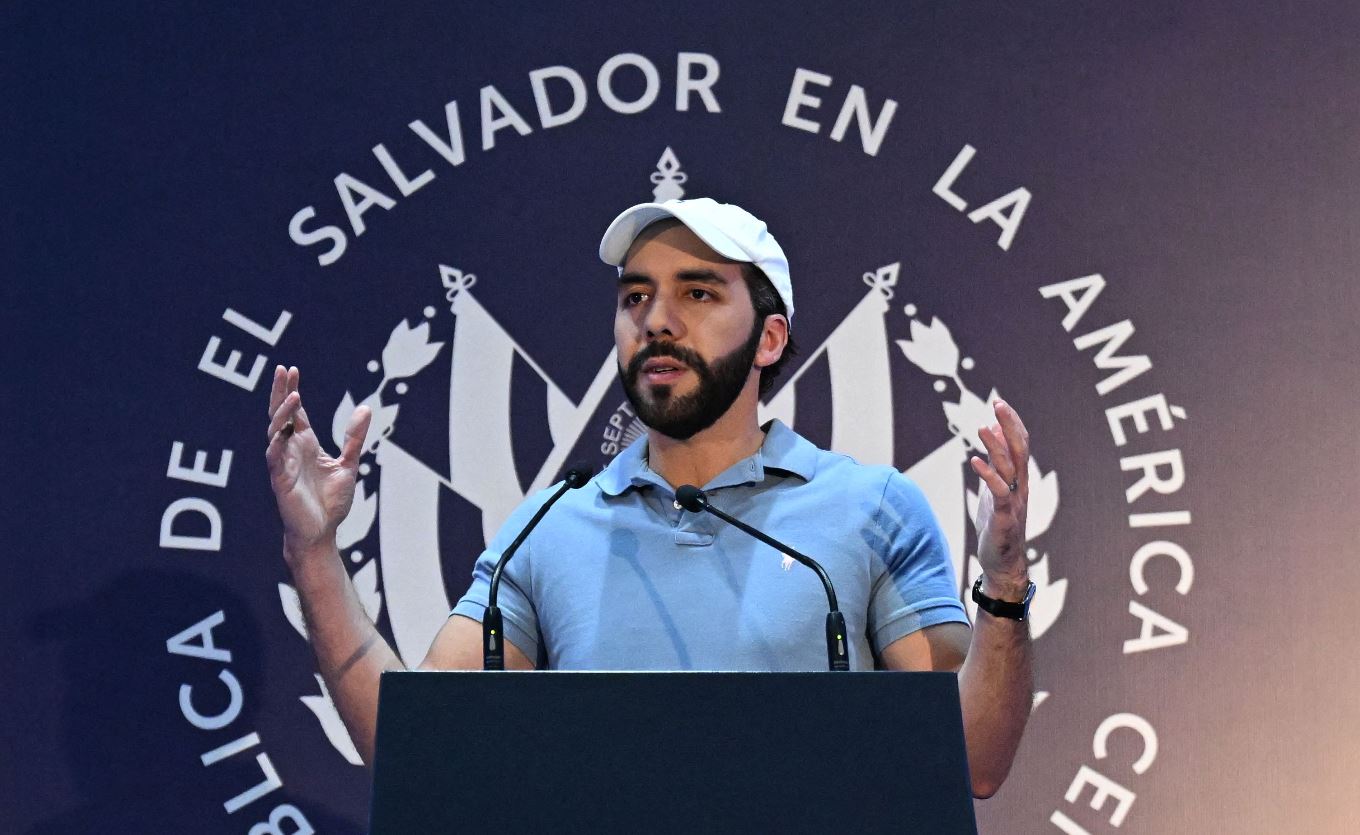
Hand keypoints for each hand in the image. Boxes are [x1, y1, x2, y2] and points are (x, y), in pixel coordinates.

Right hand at [265, 365, 371, 561]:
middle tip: (282, 370)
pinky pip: (274, 458)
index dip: (292, 391)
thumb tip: (366, 408)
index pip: (296, 412)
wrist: (322, 531)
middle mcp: (291, 450)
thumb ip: (354, 437)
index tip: (292, 370)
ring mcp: (283, 464)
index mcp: (305, 444)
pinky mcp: (280, 480)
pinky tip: (282, 430)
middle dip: (281, 393)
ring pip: (275, 432)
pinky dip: (277, 443)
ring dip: (282, 413)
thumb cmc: (330, 501)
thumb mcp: (349, 463)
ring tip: (293, 395)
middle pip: (281, 415)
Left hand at [968, 399, 1029, 592]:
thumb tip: (993, 439)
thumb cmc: (998, 526)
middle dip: (1010, 426)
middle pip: (1020, 450)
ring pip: (1009, 468)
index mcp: (1018, 480)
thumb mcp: (995, 490)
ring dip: (997, 447)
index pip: (1020, 445)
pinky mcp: (1004, 517)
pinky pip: (998, 493)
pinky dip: (988, 475)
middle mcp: (1020, 487)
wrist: (1002, 563)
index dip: (1012, 424)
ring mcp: (1014, 502)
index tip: (1000, 403)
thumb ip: (996, 466)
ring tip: (983, 427)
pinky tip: (974, 460)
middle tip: (998, 403)